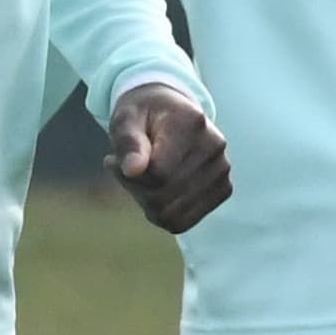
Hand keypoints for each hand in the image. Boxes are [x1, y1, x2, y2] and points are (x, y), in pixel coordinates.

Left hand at [108, 83, 230, 232]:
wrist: (169, 113)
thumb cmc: (142, 116)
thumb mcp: (124, 120)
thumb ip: (127, 141)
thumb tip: (132, 169)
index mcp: (191, 123)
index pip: (158, 173)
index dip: (128, 175)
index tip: (113, 160)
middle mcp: (214, 146)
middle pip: (164, 196)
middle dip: (134, 189)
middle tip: (124, 169)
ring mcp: (222, 169)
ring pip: (172, 213)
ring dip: (145, 202)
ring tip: (140, 178)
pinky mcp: (223, 189)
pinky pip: (183, 221)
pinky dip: (162, 212)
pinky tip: (155, 190)